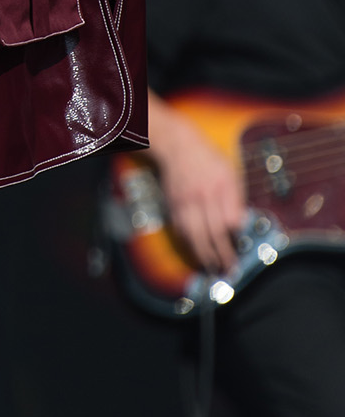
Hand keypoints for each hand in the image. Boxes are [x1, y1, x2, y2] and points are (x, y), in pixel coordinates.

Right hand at [147, 95, 246, 274]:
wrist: (178, 146)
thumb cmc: (209, 159)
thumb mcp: (230, 171)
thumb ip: (236, 198)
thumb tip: (241, 225)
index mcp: (222, 185)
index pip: (231, 220)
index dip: (237, 238)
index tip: (242, 249)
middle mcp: (204, 195)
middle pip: (214, 232)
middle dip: (223, 255)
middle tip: (230, 270)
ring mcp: (186, 202)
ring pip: (195, 236)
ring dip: (205, 256)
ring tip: (213, 268)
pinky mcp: (173, 206)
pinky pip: (181, 230)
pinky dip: (189, 244)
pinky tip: (196, 253)